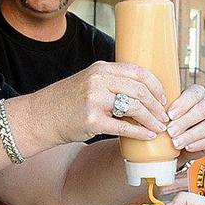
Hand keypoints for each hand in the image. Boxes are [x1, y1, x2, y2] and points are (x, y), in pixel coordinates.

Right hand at [37, 61, 169, 143]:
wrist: (39, 117)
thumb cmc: (66, 103)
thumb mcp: (88, 83)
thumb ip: (111, 83)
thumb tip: (143, 94)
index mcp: (101, 68)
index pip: (138, 72)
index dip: (156, 86)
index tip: (164, 98)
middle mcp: (98, 80)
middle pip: (140, 90)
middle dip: (157, 106)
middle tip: (165, 117)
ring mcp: (95, 100)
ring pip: (135, 108)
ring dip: (152, 119)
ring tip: (160, 127)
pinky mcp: (92, 120)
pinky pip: (123, 127)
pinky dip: (140, 133)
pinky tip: (147, 136)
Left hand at [165, 84, 204, 161]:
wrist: (174, 143)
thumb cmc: (169, 120)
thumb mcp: (166, 110)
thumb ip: (162, 106)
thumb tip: (151, 108)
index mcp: (197, 94)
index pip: (195, 93)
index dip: (183, 104)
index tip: (170, 115)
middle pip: (203, 110)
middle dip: (185, 121)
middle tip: (170, 131)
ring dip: (190, 135)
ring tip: (175, 143)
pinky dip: (198, 144)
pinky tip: (187, 147)